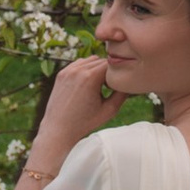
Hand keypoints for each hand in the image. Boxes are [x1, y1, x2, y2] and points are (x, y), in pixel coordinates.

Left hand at [12, 52, 120, 189]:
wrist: (58, 130)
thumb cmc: (85, 123)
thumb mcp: (109, 110)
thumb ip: (122, 93)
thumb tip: (132, 81)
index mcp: (90, 77)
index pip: (112, 64)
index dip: (118, 73)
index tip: (117, 85)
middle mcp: (78, 70)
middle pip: (102, 60)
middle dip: (108, 70)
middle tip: (109, 87)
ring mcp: (68, 70)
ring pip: (90, 60)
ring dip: (97, 68)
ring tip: (99, 85)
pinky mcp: (61, 74)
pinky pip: (79, 64)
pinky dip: (86, 69)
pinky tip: (88, 84)